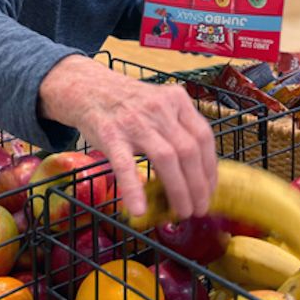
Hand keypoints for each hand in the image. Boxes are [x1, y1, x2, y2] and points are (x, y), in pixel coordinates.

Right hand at [39, 55, 216, 218]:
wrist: (88, 88)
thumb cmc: (129, 103)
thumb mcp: (160, 103)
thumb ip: (178, 127)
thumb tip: (198, 169)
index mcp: (176, 100)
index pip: (204, 136)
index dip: (210, 168)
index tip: (210, 190)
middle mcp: (160, 108)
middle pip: (189, 150)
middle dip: (198, 185)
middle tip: (199, 209)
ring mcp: (135, 121)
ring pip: (166, 158)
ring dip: (179, 190)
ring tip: (182, 211)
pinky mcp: (111, 134)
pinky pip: (125, 165)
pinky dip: (134, 188)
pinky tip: (139, 209)